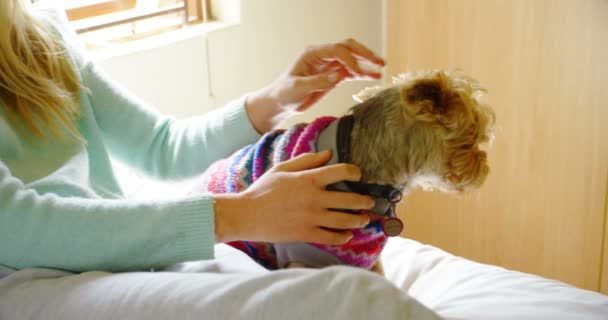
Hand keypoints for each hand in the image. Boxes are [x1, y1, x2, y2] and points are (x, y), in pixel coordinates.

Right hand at [214, 150, 373, 244]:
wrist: (247, 215)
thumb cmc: (263, 189)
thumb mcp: (282, 168)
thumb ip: (306, 160)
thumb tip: (328, 153)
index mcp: (308, 179)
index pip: (340, 172)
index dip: (354, 172)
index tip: (358, 174)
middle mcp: (314, 199)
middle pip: (349, 199)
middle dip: (364, 200)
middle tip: (370, 201)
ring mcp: (311, 218)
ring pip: (344, 220)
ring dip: (359, 219)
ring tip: (364, 219)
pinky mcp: (306, 234)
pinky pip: (331, 237)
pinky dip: (343, 237)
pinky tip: (347, 235)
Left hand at [246, 39, 385, 132]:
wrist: (280, 103)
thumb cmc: (284, 93)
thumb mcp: (297, 88)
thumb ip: (317, 81)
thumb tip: (337, 76)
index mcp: (313, 53)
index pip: (337, 50)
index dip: (349, 59)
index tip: (356, 73)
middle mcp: (323, 56)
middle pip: (348, 48)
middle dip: (364, 53)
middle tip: (379, 62)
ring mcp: (329, 65)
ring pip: (352, 60)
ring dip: (366, 64)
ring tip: (381, 70)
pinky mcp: (333, 76)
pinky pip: (350, 72)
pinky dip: (362, 74)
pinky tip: (373, 77)